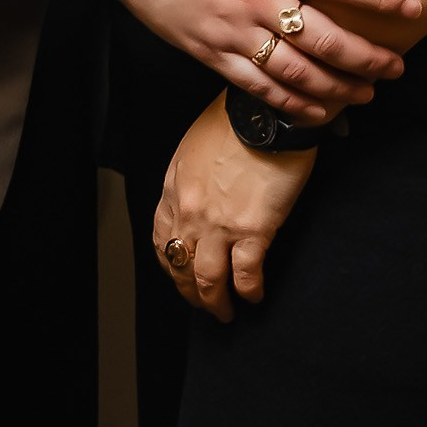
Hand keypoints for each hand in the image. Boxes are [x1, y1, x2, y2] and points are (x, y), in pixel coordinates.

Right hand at [104, 0, 418, 126]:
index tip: (412, 8)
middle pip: (326, 39)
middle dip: (368, 59)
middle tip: (395, 68)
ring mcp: (233, 31)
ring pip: (297, 74)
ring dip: (338, 89)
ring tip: (365, 94)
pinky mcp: (211, 53)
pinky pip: (259, 87)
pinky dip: (293, 104)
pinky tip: (317, 110)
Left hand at [153, 96, 316, 320]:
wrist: (265, 113)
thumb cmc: (235, 120)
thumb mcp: (195, 147)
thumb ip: (190, 177)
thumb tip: (199, 197)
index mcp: (174, 189)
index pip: (161, 238)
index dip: (170, 263)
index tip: (180, 274)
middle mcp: (190, 212)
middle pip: (181, 265)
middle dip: (189, 291)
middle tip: (203, 303)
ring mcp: (219, 224)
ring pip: (207, 279)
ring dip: (214, 302)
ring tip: (225, 312)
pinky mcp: (253, 230)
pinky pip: (245, 274)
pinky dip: (249, 291)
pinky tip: (255, 297)